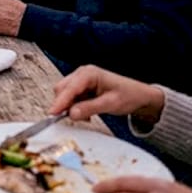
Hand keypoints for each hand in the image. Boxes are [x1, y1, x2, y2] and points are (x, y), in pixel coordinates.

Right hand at [50, 65, 165, 124]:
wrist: (139, 96)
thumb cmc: (128, 95)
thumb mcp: (110, 104)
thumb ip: (89, 108)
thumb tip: (71, 114)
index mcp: (89, 73)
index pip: (69, 88)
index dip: (60, 102)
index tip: (52, 114)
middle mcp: (82, 73)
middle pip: (62, 89)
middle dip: (65, 105)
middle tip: (78, 119)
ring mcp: (81, 80)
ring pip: (65, 94)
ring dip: (71, 107)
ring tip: (88, 116)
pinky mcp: (82, 87)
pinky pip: (71, 98)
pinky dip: (75, 107)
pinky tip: (87, 113)